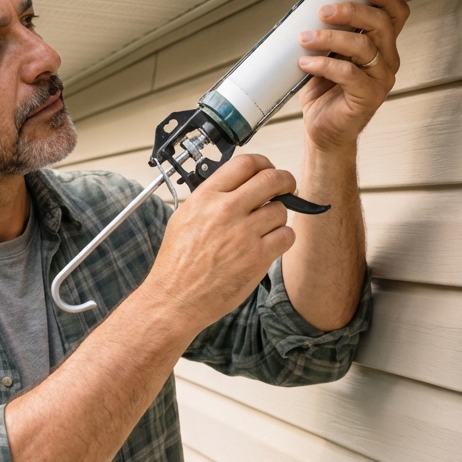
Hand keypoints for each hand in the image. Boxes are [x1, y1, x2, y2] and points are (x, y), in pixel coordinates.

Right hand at [140, 154, 295, 334]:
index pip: (245, 163)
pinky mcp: (257, 257)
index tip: (268, 169)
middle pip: (272, 179)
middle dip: (284, 181)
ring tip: (266, 227)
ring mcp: (244, 234)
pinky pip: (286, 236)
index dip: (264, 163)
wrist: (175, 298)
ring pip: (281, 209)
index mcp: (206, 197)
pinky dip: (282, 238)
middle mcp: (226, 211)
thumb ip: (211, 198)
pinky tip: (269, 244)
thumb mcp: (184, 217)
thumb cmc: (176, 265)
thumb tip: (236, 186)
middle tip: (286, 188)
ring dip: (278, 216)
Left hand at [296, 0, 409, 153]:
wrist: (322, 131)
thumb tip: (310, 9)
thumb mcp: (328, 56)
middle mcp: (386, 61)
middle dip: (351, 12)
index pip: (396, 15)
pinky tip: (305, 63)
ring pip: (362, 46)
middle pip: (380, 24)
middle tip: (323, 12)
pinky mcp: (368, 97)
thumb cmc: (325, 94)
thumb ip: (330, 35)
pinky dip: (323, 65)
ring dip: (329, 38)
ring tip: (305, 38)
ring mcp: (380, 80)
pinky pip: (348, 73)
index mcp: (381, 47)